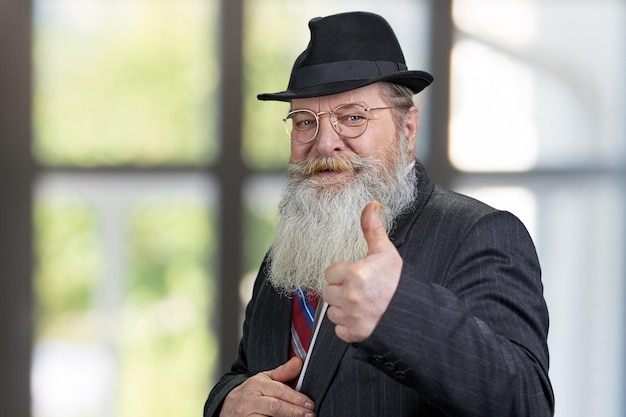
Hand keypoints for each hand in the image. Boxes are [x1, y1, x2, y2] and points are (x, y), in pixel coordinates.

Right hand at [220, 357, 315, 416]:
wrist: (226, 407)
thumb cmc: (251, 393)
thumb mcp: (264, 379)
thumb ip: (282, 372)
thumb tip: (299, 361)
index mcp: (257, 384)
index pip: (279, 390)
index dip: (296, 398)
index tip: (310, 404)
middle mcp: (250, 400)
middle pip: (275, 406)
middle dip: (294, 411)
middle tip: (310, 414)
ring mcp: (246, 415)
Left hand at [322, 201, 402, 342]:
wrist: (417, 314)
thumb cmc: (402, 284)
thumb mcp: (386, 252)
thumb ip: (372, 229)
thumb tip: (370, 206)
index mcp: (355, 274)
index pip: (330, 272)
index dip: (341, 273)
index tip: (353, 275)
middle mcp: (350, 296)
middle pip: (328, 292)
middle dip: (340, 290)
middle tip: (358, 290)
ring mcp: (352, 316)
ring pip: (332, 312)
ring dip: (343, 308)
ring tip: (361, 304)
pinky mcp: (355, 334)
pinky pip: (339, 330)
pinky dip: (348, 326)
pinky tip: (362, 318)